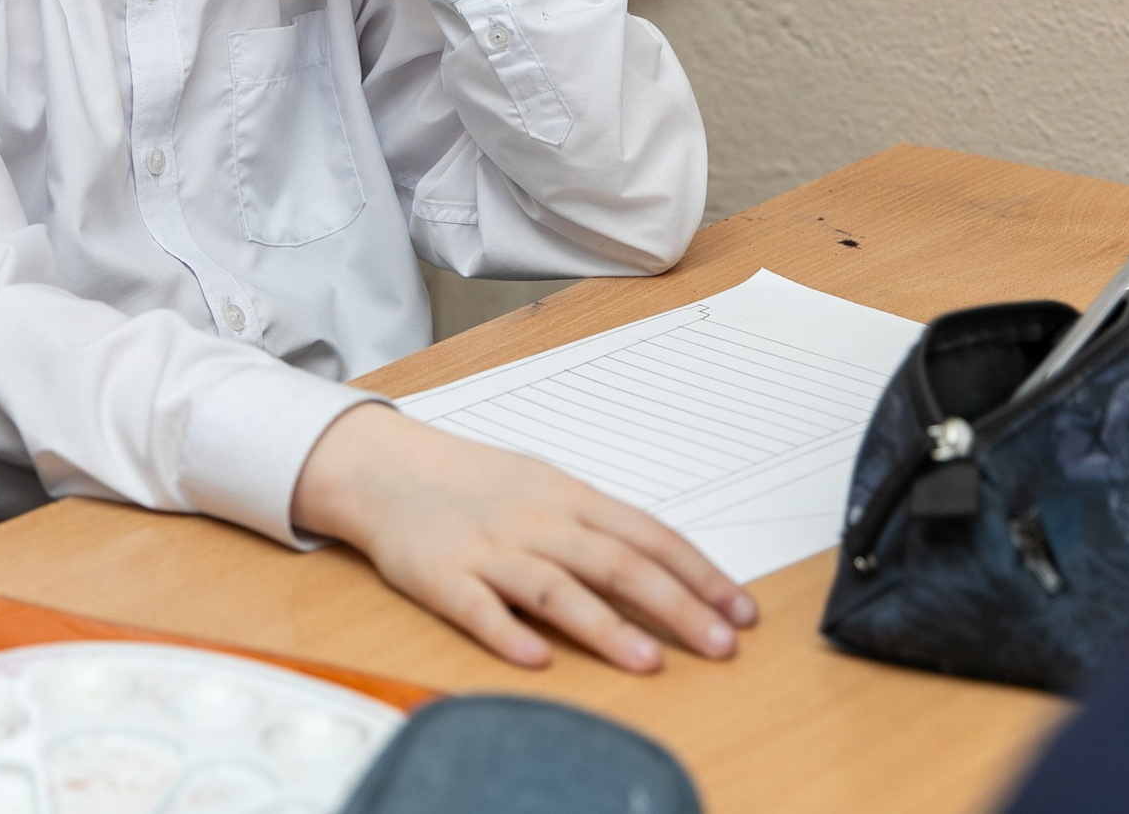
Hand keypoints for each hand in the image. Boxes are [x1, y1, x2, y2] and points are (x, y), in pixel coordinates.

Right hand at [291, 404, 757, 672]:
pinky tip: (536, 658)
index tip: (740, 610)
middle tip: (720, 644)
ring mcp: (489, 550)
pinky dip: (507, 632)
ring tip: (648, 660)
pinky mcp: (442, 577)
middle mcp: (536, 522)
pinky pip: (477, 609)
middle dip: (674, 605)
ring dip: (605, 626)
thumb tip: (670, 563)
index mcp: (568, 498)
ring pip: (556, 589)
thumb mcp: (546, 486)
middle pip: (615, 563)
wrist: (387, 469)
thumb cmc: (473, 482)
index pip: (647, 535)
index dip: (699, 572)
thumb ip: (601, 525)